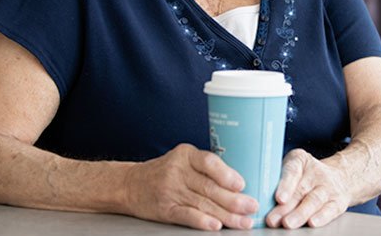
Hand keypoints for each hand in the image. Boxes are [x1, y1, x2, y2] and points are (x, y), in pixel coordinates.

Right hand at [123, 144, 258, 230]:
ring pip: (202, 204)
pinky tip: (215, 226)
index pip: (209, 162)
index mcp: (186, 155)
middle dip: (234, 200)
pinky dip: (202, 221)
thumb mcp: (184, 160)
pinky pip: (186, 215)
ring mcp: (170, 191)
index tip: (242, 185)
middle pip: (209, 187)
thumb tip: (241, 185)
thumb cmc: (165, 172)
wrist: (129, 185)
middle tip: (252, 207)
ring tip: (243, 222)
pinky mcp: (164, 209)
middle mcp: (177, 171)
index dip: (227, 174)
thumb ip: (207, 168)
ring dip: (226, 215)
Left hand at [266, 148, 353, 227]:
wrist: (341, 176)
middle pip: (300, 190)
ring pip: (314, 200)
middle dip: (285, 207)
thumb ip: (275, 181)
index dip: (285, 185)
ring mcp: (329, 187)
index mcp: (300, 161)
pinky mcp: (338, 201)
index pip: (292, 171)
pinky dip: (322, 217)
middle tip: (273, 219)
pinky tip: (312, 223)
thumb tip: (254, 202)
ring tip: (288, 224)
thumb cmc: (306, 176)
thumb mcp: (292, 169)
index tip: (279, 198)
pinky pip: (330, 209)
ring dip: (300, 214)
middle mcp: (316, 173)